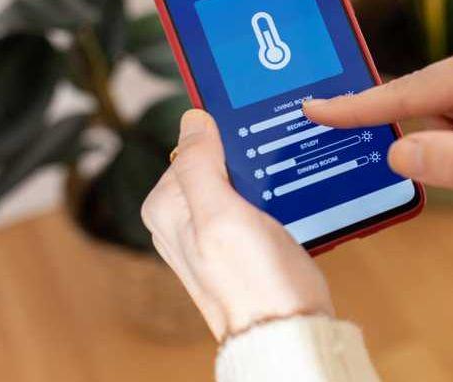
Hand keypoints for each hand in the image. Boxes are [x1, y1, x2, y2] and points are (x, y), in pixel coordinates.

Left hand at [141, 110, 333, 339]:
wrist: (288, 332)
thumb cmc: (255, 283)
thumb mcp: (221, 215)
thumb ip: (199, 165)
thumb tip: (192, 120)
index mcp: (165, 208)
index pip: (190, 146)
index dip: (224, 138)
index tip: (252, 146)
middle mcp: (181, 222)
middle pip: (214, 162)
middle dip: (244, 159)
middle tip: (268, 177)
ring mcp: (210, 235)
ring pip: (237, 181)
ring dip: (262, 179)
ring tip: (279, 196)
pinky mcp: (239, 246)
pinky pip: (253, 203)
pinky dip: (271, 198)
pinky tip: (287, 208)